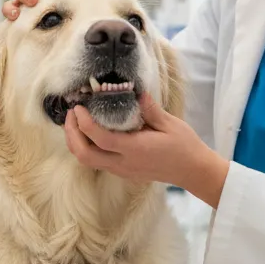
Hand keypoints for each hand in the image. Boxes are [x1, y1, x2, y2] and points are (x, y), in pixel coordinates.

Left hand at [63, 93, 229, 207]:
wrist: (193, 171)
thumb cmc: (184, 146)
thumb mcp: (170, 123)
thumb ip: (150, 109)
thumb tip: (136, 91)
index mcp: (134, 149)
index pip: (100, 138)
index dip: (84, 123)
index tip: (78, 107)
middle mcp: (124, 163)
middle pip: (84, 155)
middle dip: (71, 134)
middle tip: (71, 114)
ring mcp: (122, 170)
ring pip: (88, 161)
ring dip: (76, 142)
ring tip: (76, 121)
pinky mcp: (123, 172)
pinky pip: (97, 162)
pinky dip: (86, 147)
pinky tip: (90, 132)